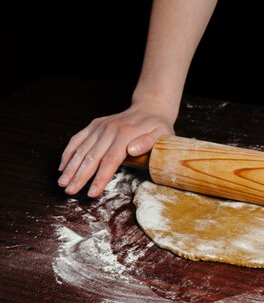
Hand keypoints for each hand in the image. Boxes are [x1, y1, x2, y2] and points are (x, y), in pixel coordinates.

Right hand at [58, 103, 175, 196]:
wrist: (150, 108)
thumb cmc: (157, 127)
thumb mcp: (162, 134)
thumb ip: (148, 143)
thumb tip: (131, 150)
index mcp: (126, 135)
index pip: (110, 160)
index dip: (100, 178)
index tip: (92, 193)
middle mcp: (110, 130)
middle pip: (92, 157)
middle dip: (79, 176)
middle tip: (70, 191)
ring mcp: (100, 126)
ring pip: (81, 149)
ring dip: (70, 167)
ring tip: (62, 183)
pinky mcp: (94, 125)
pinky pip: (77, 139)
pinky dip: (68, 153)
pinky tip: (62, 166)